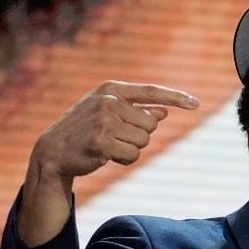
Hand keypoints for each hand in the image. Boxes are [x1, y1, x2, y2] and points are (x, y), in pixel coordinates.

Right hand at [18, 81, 197, 245]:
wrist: (52, 150)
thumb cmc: (85, 129)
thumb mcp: (109, 113)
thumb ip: (136, 110)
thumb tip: (164, 112)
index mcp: (111, 89)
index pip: (151, 91)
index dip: (175, 97)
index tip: (196, 104)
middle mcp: (108, 100)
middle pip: (151, 124)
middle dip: (138, 135)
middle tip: (114, 137)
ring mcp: (103, 120)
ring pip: (143, 141)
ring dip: (130, 149)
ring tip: (108, 145)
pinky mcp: (101, 141)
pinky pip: (133, 155)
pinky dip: (124, 160)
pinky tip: (106, 156)